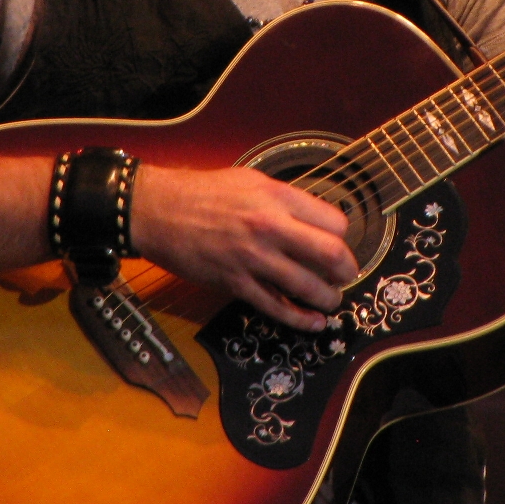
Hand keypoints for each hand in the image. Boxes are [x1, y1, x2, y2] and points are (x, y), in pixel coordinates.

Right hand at [129, 164, 357, 330]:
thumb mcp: (251, 181)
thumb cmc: (202, 193)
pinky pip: (276, 307)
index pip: (334, 222)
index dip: (342, 236)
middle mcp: (270, 226)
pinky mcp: (236, 283)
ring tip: (331, 299)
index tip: (338, 243)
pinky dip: (300, 319)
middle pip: (331, 254)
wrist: (158, 210)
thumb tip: (311, 219)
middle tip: (346, 274)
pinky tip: (313, 322)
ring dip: (328, 298)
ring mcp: (253, 258)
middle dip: (347, 270)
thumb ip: (284, 200)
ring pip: (308, 286)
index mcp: (277, 197)